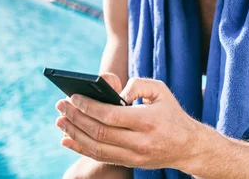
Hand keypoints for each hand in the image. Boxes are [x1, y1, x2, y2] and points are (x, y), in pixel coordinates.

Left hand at [55, 75, 204, 169]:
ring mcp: (134, 156)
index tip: (73, 97)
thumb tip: (116, 91)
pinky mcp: (130, 163)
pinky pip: (100, 158)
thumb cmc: (171, 113)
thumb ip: (138, 84)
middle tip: (60, 105)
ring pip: (97, 148)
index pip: (111, 116)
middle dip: (76, 118)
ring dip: (74, 133)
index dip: (89, 107)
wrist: (188, 147)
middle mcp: (141, 142)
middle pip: (100, 132)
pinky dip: (80, 149)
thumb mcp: (161, 91)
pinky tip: (66, 139)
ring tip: (60, 120)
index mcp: (148, 121)